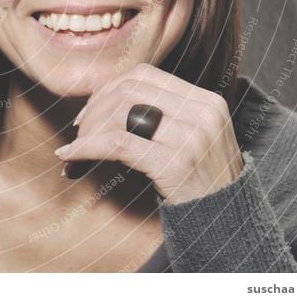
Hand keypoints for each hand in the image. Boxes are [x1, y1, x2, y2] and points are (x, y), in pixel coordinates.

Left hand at [54, 63, 244, 204]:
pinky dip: (87, 147)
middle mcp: (202, 113)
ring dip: (89, 130)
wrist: (225, 221)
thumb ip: (162, 113)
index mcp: (206, 100)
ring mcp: (191, 137)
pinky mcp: (175, 164)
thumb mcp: (194, 136)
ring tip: (77, 149)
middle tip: (78, 130)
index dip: (108, 88)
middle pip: (128, 90)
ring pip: (120, 113)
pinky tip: (72, 157)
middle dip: (94, 108)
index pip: (143, 75)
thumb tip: (103, 99)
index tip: (90, 110)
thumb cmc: (200, 180)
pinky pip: (118, 144)